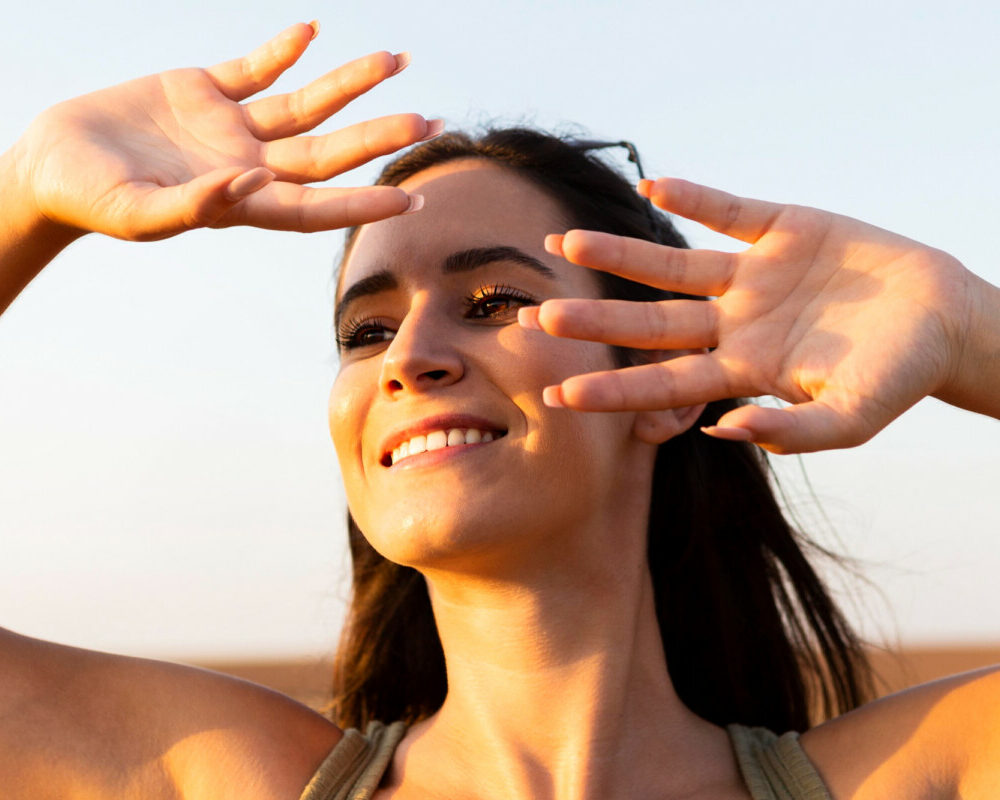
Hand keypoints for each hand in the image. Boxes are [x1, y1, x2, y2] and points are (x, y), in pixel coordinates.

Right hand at [10, 23, 435, 241]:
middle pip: (327, 152)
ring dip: (349, 84)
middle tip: (429, 123)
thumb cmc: (89, 198)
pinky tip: (311, 31)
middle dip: (377, 137)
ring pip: (305, 104)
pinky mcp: (205, 89)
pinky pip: (256, 68)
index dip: (361, 204)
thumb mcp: (136, 211)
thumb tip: (251, 186)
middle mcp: (247, 166)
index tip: (410, 199)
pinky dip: (283, 50)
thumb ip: (194, 205)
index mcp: (239, 204)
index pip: (315, 207)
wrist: (51, 160)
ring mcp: (230, 127)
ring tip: (395, 60)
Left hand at [519, 178, 977, 453]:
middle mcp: (734, 323)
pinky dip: (695, 195)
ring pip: (672, 265)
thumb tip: (724, 433)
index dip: (614, 391)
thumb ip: (791, 433)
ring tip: (566, 244)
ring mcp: (752, 275)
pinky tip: (651, 184)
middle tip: (539, 320)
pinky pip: (728, 210)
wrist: (942, 318)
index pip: (665, 382)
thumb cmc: (899, 377)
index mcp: (743, 370)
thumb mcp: (852, 419)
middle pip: (650, 324)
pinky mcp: (781, 228)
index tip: (560, 396)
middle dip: (597, 323)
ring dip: (621, 255)